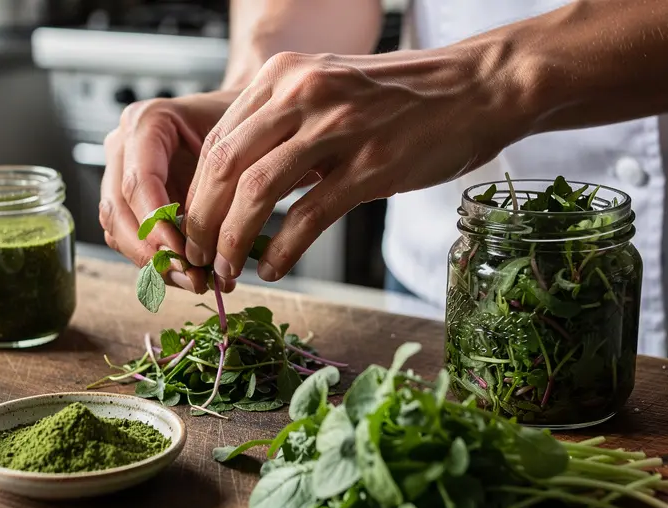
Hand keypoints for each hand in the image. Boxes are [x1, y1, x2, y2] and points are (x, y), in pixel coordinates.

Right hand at [99, 91, 241, 293]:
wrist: (242, 120)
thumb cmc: (244, 125)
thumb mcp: (241, 145)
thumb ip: (222, 187)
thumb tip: (213, 247)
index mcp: (147, 121)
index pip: (139, 182)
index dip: (157, 225)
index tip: (184, 256)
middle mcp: (123, 145)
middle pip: (118, 210)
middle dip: (153, 252)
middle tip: (193, 279)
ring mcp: (119, 172)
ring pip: (116, 229)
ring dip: (153, 263)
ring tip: (198, 281)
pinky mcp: (126, 199)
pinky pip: (127, 238)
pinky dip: (156, 261)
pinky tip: (191, 274)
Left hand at [182, 47, 525, 280]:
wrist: (477, 86)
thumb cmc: (401, 97)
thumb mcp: (327, 89)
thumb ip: (281, 124)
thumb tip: (236, 184)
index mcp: (284, 75)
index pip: (216, 140)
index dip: (195, 192)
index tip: (189, 227)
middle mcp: (302, 93)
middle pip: (223, 166)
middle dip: (201, 222)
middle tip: (197, 257)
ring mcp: (338, 128)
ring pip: (256, 192)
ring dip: (232, 240)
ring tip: (226, 271)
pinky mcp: (372, 165)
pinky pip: (310, 215)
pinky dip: (283, 250)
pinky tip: (274, 269)